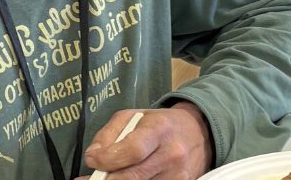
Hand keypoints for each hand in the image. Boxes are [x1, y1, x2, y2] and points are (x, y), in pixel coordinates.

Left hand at [80, 102, 212, 179]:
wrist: (197, 133)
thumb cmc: (159, 124)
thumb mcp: (132, 117)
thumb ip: (108, 135)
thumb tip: (92, 158)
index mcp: (159, 129)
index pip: (132, 150)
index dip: (107, 159)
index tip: (92, 160)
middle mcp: (172, 154)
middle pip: (133, 177)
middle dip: (107, 179)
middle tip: (93, 177)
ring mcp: (178, 175)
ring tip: (108, 177)